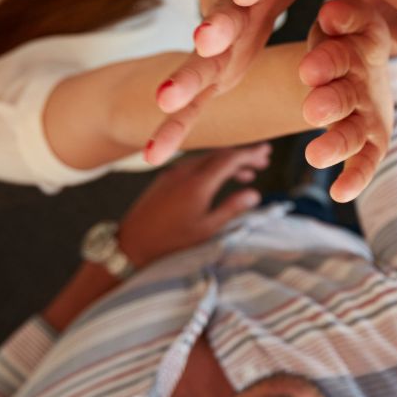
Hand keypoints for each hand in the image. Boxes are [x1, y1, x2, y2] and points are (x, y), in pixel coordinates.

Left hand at [118, 143, 270, 266]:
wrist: (131, 243)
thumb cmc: (169, 242)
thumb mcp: (206, 230)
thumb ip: (231, 209)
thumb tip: (254, 195)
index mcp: (198, 184)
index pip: (229, 159)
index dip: (250, 154)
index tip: (266, 153)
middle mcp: (185, 172)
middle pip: (219, 155)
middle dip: (242, 155)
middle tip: (262, 160)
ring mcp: (172, 173)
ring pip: (206, 159)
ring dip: (227, 162)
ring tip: (245, 174)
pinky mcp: (164, 178)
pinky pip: (193, 164)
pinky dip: (210, 167)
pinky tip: (217, 179)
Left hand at [297, 0, 393, 200]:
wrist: (356, 70)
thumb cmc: (341, 39)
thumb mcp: (341, 20)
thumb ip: (341, 16)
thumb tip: (331, 14)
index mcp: (366, 43)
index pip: (358, 40)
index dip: (335, 49)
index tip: (313, 54)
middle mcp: (369, 81)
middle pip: (349, 91)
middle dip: (332, 100)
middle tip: (312, 109)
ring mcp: (369, 113)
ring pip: (354, 130)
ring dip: (337, 143)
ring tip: (315, 156)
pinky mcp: (370, 140)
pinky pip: (365, 160)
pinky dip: (356, 177)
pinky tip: (340, 193)